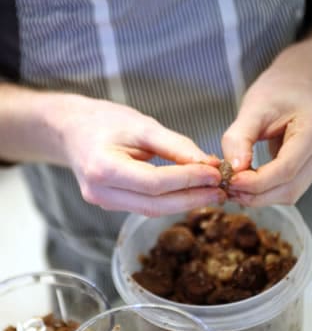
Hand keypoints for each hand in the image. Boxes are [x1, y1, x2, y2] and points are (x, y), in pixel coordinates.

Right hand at [49, 94, 223, 214]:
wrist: (72, 131)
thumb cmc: (104, 121)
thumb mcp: (141, 125)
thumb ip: (175, 146)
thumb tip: (207, 164)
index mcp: (102, 168)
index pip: (153, 182)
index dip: (187, 180)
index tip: (215, 174)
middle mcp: (100, 193)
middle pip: (154, 204)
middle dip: (191, 198)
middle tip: (220, 191)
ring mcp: (104, 203)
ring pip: (152, 210)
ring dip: (184, 203)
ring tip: (212, 193)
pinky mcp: (111, 205)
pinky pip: (146, 207)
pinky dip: (170, 201)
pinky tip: (191, 193)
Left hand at [222, 68, 311, 205]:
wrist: (296, 82)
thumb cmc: (278, 89)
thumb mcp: (253, 107)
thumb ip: (240, 138)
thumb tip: (233, 169)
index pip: (286, 169)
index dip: (256, 182)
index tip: (231, 181)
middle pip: (289, 188)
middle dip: (256, 194)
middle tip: (229, 189)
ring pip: (289, 194)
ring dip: (260, 197)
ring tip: (235, 188)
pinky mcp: (308, 167)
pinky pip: (288, 188)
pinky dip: (265, 192)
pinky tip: (246, 184)